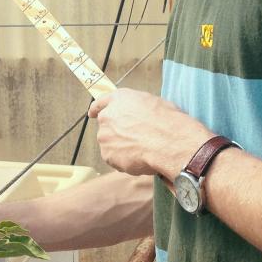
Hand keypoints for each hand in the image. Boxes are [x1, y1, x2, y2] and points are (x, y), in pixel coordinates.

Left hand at [88, 87, 212, 178]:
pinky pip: (115, 159)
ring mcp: (105, 136)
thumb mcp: (154, 103)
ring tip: (142, 150)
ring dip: (121, 148)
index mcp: (119, 99)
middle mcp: (107, 116)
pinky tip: (140, 159)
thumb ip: (137, 108)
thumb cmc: (167, 122)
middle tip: (136, 140)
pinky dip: (124, 161)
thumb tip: (138, 116)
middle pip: (106, 126)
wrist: (169, 142)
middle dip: (117, 133)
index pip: (101, 102)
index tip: (92, 113)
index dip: (96, 109)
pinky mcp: (107, 154)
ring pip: (111, 144)